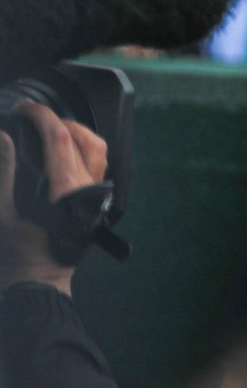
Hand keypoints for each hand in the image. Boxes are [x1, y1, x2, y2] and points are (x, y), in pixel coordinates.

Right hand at [1, 102, 107, 293]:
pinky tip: (64, 149)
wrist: (40, 279)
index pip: (60, 138)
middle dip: (57, 120)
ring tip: (49, 129)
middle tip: (33, 116)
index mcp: (65, 188)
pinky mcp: (93, 201)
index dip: (42, 116)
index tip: (25, 108)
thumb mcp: (3, 211)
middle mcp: (86, 187)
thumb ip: (2, 172)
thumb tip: (2, 138)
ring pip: (96, 150)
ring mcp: (93, 194)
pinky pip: (96, 165)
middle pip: (82, 139)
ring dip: (75, 132)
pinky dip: (83, 148)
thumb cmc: (21, 252)